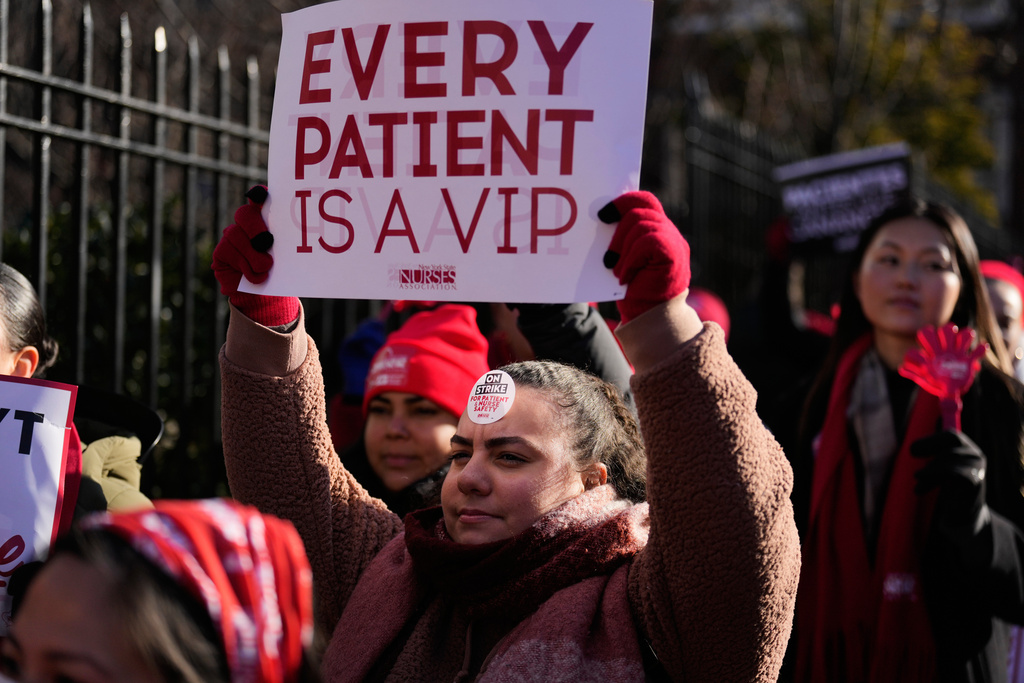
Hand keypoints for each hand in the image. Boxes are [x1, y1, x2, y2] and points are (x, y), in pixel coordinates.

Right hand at [211, 186, 298, 326]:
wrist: (264, 298)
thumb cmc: (280, 272)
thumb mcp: (288, 257)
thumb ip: (288, 245)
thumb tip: (298, 241)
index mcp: (265, 220)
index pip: (259, 200)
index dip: (259, 195)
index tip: (263, 195)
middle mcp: (245, 225)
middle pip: (244, 214)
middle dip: (255, 227)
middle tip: (267, 242)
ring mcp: (231, 237)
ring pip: (236, 236)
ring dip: (254, 256)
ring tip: (267, 267)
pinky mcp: (221, 253)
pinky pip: (230, 254)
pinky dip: (248, 269)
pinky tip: (257, 277)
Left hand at [598, 191, 690, 323]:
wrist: (650, 317)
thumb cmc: (633, 289)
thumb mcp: (623, 258)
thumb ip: (621, 239)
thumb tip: (599, 222)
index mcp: (656, 229)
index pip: (644, 201)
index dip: (623, 202)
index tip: (602, 214)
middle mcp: (669, 232)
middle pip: (641, 210)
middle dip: (618, 230)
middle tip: (607, 255)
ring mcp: (675, 242)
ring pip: (642, 226)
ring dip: (622, 249)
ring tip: (615, 270)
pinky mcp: (674, 254)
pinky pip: (647, 242)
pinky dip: (631, 259)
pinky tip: (624, 276)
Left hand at [900, 323, 986, 429]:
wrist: (949, 391)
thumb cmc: (934, 383)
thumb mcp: (924, 379)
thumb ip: (913, 374)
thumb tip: (901, 368)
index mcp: (932, 352)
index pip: (926, 335)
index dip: (926, 334)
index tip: (929, 345)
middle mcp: (944, 350)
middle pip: (945, 331)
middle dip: (946, 331)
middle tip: (947, 339)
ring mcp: (957, 354)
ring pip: (962, 337)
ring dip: (964, 336)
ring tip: (966, 340)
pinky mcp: (969, 361)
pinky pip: (977, 352)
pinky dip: (980, 349)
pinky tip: (982, 347)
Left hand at [911, 430, 988, 545]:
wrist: (962, 518)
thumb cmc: (949, 491)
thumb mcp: (939, 471)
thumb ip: (933, 458)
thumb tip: (912, 448)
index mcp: (968, 451)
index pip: (951, 436)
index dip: (931, 439)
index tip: (913, 449)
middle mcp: (976, 456)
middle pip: (951, 442)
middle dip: (930, 445)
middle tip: (911, 453)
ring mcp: (978, 469)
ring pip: (947, 458)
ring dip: (928, 470)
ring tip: (917, 480)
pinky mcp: (975, 481)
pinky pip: (952, 472)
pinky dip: (933, 476)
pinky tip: (919, 489)